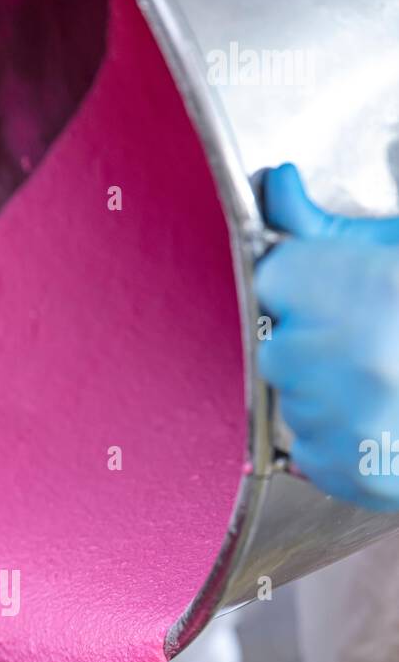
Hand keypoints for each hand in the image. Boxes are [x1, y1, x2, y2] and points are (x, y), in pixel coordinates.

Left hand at [255, 163, 398, 509]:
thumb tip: (277, 186)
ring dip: (323, 389)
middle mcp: (352, 361)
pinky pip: (310, 450)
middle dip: (310, 338)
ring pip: (292, 401)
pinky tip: (382, 416)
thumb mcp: (397, 244)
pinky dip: (336, 437)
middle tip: (369, 335)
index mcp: (365, 290)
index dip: (302, 280)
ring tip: (384, 377)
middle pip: (277, 346)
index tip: (330, 286)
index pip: (274, 278)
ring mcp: (351, 424)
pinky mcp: (357, 474)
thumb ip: (326, 226)